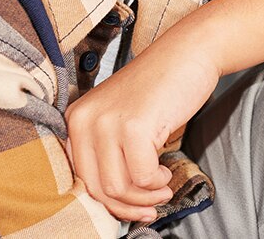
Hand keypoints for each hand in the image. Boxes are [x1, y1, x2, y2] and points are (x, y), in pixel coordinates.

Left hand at [64, 52, 219, 221]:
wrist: (188, 54)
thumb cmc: (160, 88)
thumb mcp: (121, 118)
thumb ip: (109, 150)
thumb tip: (115, 199)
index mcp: (75, 119)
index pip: (81, 178)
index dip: (108, 202)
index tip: (130, 210)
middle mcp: (84, 121)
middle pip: (98, 188)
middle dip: (128, 206)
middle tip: (151, 207)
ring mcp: (107, 123)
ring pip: (118, 187)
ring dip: (145, 196)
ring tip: (162, 187)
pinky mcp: (134, 127)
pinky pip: (142, 176)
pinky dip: (157, 181)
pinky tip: (166, 171)